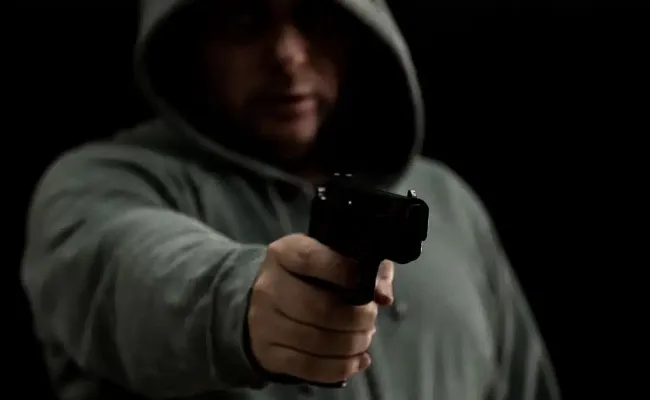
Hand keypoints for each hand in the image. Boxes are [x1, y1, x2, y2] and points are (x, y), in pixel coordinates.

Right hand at [248, 234, 393, 383]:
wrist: (269, 302)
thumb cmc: (310, 276)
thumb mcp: (335, 259)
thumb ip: (366, 268)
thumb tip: (383, 296)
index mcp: (284, 254)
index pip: (313, 260)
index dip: (346, 272)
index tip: (367, 284)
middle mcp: (268, 287)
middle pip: (320, 309)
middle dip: (357, 319)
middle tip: (371, 320)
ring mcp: (264, 323)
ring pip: (317, 342)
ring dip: (352, 345)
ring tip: (364, 338)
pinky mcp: (268, 353)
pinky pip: (309, 367)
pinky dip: (340, 367)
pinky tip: (357, 361)